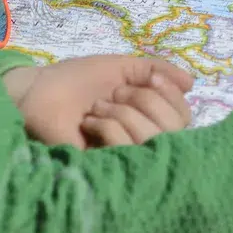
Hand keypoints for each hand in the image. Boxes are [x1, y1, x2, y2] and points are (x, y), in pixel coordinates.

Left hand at [2, 55, 193, 148]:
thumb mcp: (125, 67)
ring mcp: (124, 152)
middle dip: (143, 101)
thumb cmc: (80, 78)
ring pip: (149, 138)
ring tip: (96, 108)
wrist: (40, 91)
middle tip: (114, 94)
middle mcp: (142, 135)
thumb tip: (192, 83)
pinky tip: (87, 123)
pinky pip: (124, 149)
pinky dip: (107, 127)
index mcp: (149, 114)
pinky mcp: (104, 165)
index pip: (183, 115)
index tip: (149, 80)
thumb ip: (158, 71)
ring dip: (121, 113)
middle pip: (173, 127)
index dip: (171, 95)